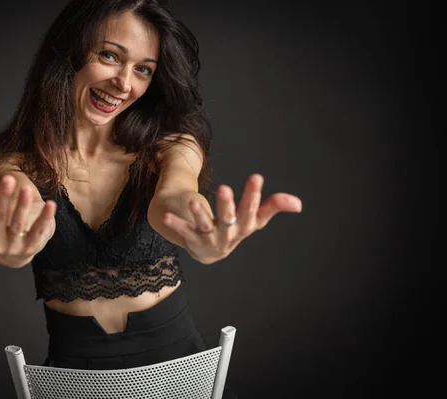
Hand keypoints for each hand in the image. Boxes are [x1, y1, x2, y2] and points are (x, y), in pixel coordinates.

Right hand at [0, 174, 56, 267]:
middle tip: (8, 178)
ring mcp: (15, 245)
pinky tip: (51, 204)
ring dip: (22, 207)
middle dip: (3, 199)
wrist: (14, 255)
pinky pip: (40, 231)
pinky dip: (45, 219)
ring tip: (27, 188)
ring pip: (19, 224)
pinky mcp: (33, 245)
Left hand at [162, 174, 301, 264]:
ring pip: (205, 225)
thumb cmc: (233, 229)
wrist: (206, 252)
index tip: (256, 177)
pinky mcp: (191, 240)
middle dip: (226, 206)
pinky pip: (183, 231)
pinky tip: (165, 216)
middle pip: (228, 220)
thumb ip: (272, 207)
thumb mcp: (252, 219)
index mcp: (244, 228)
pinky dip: (175, 224)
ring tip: (193, 201)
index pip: (252, 212)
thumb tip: (297, 203)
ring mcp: (209, 239)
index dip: (253, 196)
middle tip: (223, 188)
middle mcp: (228, 236)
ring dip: (199, 214)